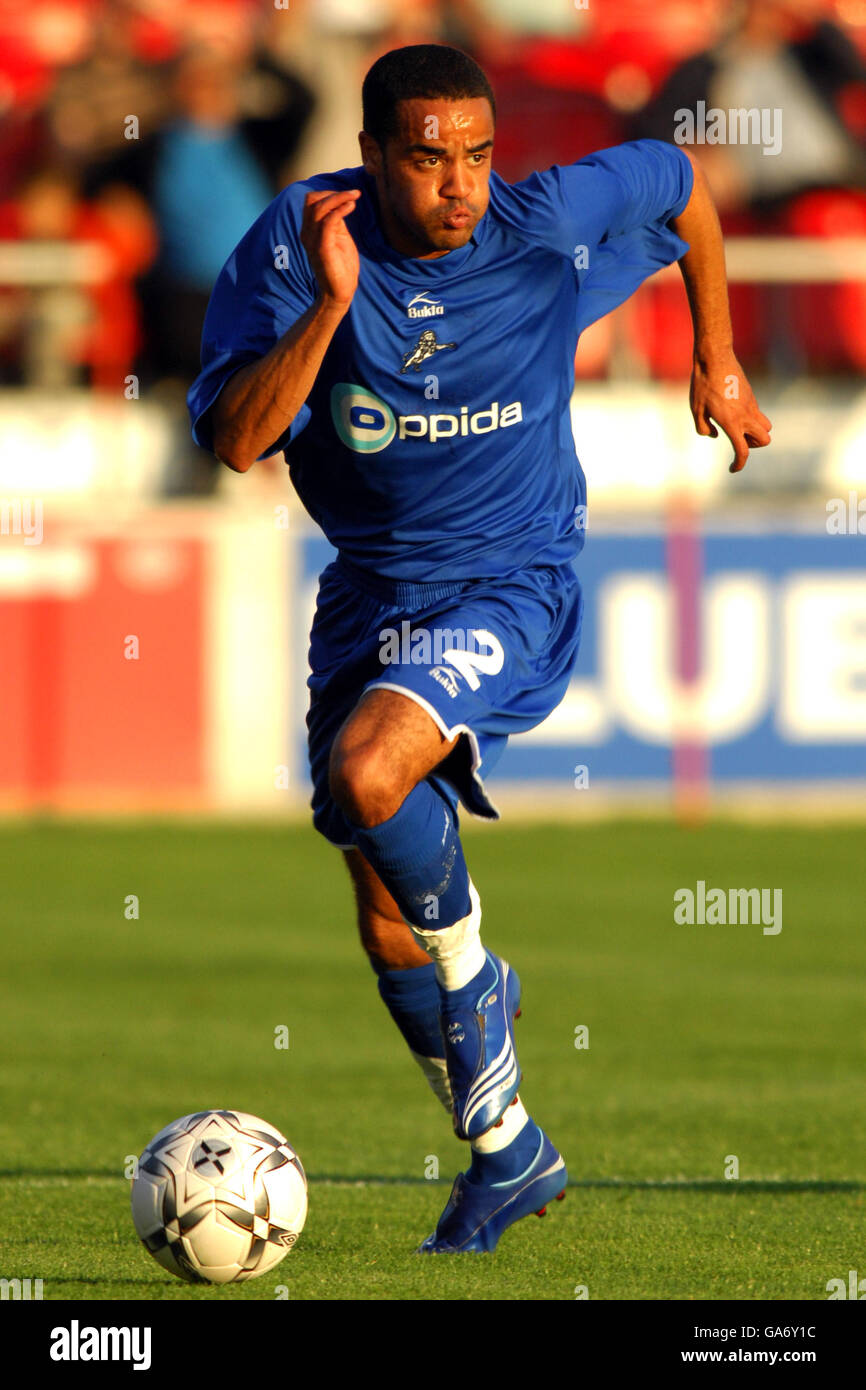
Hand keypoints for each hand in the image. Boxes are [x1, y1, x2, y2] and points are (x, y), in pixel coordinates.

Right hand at [300, 189, 360, 309]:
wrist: (340, 292)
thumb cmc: (341, 266)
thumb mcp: (339, 238)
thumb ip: (336, 222)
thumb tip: (340, 203)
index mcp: (310, 230)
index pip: (312, 201)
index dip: (329, 193)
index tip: (349, 194)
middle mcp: (307, 233)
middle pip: (312, 200)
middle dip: (333, 192)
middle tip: (353, 194)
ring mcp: (313, 240)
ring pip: (319, 207)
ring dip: (339, 197)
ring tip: (355, 196)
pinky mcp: (322, 248)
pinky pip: (328, 221)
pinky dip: (340, 209)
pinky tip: (352, 206)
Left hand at [690, 350, 771, 472]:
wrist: (714, 358)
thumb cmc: (702, 384)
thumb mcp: (696, 410)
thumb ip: (704, 428)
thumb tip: (714, 435)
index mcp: (731, 422)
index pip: (743, 451)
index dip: (739, 464)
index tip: (733, 468)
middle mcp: (746, 415)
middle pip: (765, 440)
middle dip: (753, 446)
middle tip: (736, 440)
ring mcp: (751, 404)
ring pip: (766, 426)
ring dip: (756, 432)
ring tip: (737, 427)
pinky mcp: (751, 395)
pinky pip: (758, 413)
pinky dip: (750, 419)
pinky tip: (732, 410)